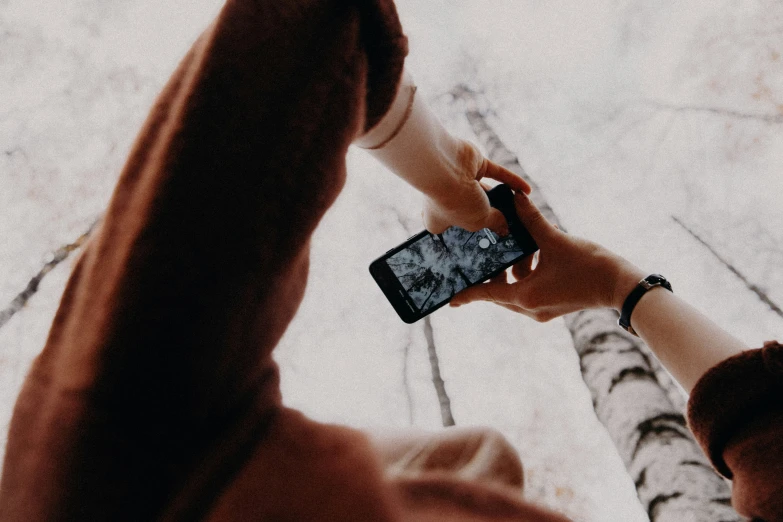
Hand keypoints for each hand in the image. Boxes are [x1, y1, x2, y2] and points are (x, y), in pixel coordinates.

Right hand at [422, 140, 530, 234]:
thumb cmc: (453, 201)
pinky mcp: (473, 164)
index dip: (462, 236)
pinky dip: (512, 181)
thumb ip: (493, 223)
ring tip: (518, 210)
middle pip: (470, 210)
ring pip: (484, 191)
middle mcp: (448, 199)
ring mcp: (461, 180)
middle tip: (504, 227)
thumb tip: (504, 227)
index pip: (450, 229)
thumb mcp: (477, 221)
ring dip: (500, 198)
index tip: (480, 243)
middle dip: (485, 216)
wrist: (444, 168)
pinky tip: (527, 190)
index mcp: (439, 218)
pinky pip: (496, 174)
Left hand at [449, 191, 645, 320]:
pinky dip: (525, 277)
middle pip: (498, 293)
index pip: (487, 294)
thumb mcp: (556, 239)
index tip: (449, 298)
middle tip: (474, 261)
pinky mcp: (553, 306)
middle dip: (488, 276)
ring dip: (510, 273)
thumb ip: (531, 220)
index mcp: (526, 296)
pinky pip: (529, 292)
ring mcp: (542, 310)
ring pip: (514, 292)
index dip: (467, 293)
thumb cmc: (590, 266)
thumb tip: (514, 198)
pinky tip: (531, 256)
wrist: (622, 287)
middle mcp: (531, 308)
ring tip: (509, 251)